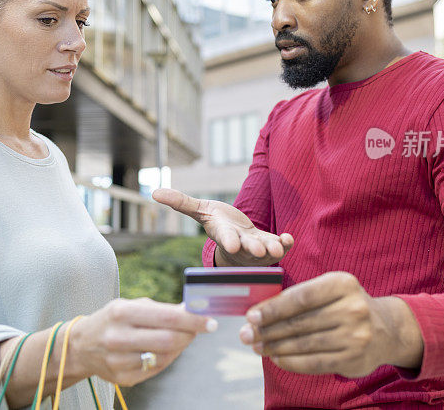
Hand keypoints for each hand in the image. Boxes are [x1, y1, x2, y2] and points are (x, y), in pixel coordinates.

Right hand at [69, 297, 216, 385]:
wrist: (82, 345)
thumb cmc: (115, 319)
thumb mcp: (132, 304)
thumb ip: (163, 309)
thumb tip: (195, 311)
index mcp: (121, 312)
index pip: (167, 318)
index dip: (193, 320)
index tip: (211, 321)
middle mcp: (117, 337)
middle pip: (168, 340)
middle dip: (190, 334)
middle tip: (201, 328)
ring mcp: (118, 361)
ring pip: (164, 357)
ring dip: (181, 346)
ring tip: (183, 336)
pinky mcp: (122, 378)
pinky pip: (155, 370)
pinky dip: (168, 358)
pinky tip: (168, 349)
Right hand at [152, 188, 293, 266]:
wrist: (236, 240)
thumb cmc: (217, 222)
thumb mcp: (200, 211)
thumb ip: (181, 202)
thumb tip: (154, 192)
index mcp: (224, 235)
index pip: (225, 238)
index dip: (228, 240)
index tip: (231, 242)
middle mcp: (241, 245)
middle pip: (247, 247)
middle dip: (253, 249)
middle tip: (261, 250)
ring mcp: (257, 247)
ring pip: (265, 251)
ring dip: (273, 249)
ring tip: (278, 248)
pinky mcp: (271, 245)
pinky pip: (280, 246)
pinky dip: (285, 243)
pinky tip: (289, 238)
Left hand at [239, 272, 422, 376]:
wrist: (386, 329)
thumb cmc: (345, 305)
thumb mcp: (329, 290)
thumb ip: (299, 297)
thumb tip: (259, 312)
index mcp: (343, 283)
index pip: (301, 297)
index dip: (273, 308)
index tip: (251, 316)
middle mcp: (353, 308)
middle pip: (301, 322)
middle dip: (269, 329)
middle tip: (246, 334)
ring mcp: (356, 335)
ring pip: (305, 344)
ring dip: (276, 347)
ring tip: (258, 347)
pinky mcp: (355, 358)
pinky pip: (316, 362)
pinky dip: (292, 361)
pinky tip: (277, 358)